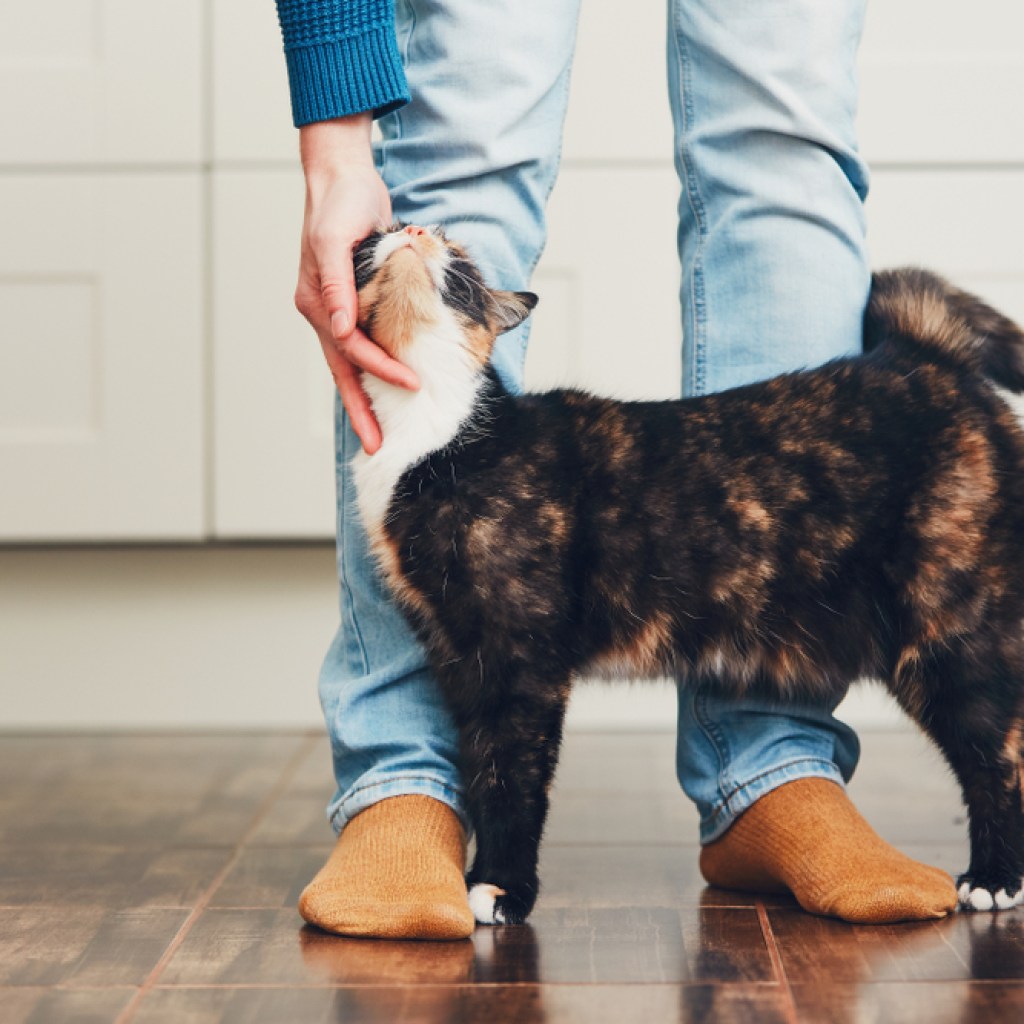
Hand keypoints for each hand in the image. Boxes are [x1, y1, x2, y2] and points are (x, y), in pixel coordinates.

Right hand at [294, 117, 418, 453]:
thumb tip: (338, 326)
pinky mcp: (352, 303)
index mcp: (317, 301)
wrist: (343, 178)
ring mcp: (336, 309)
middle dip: (360, 411)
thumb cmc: (341, 203)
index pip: (351, 348)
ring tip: (377, 432)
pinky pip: (361, 346)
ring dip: (364, 398)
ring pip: (351, 364)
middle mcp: (324, 311)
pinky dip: (371, 370)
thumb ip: (337, 283)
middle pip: (344, 371)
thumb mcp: (336, 238)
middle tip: (376, 447)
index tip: (411, 384)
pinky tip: (382, 390)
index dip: (381, 369)